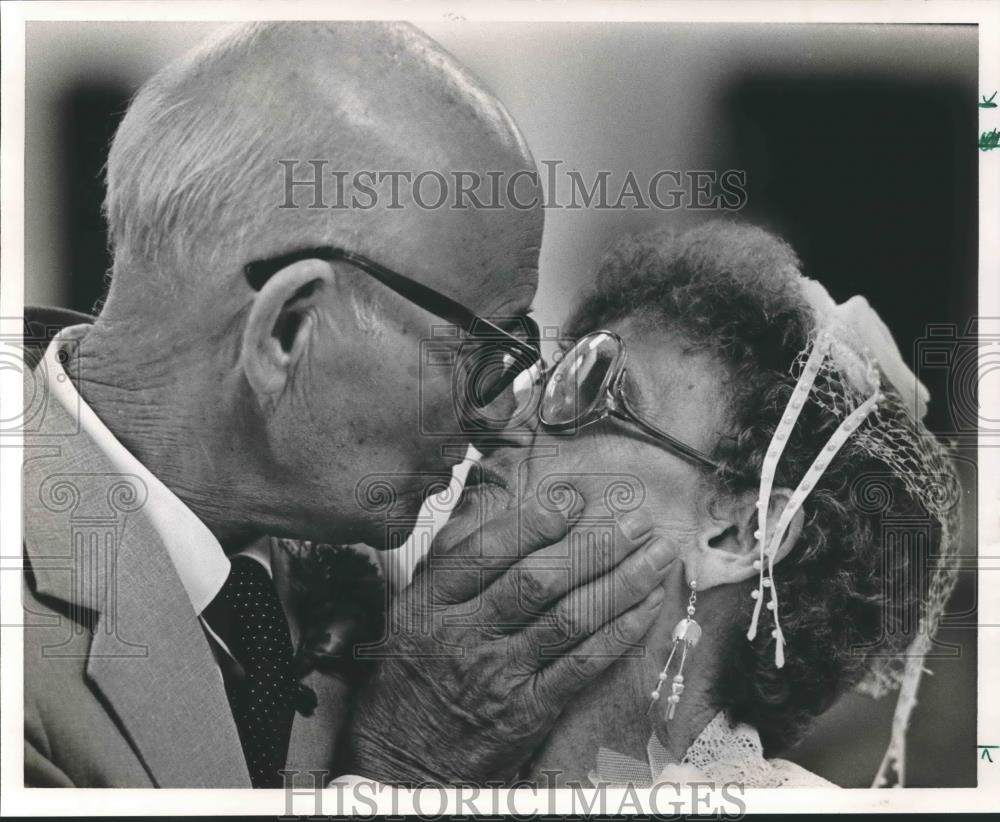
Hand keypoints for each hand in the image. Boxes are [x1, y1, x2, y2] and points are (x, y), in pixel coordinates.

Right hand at [344, 493, 674, 783]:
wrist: (405, 758)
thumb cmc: (414, 670)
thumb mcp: (411, 607)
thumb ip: (451, 555)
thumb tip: (495, 500)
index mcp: (429, 602)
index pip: (486, 551)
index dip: (534, 521)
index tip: (575, 500)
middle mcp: (462, 635)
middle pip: (537, 581)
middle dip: (596, 545)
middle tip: (638, 521)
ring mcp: (497, 676)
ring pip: (570, 618)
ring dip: (623, 582)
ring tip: (659, 554)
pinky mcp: (527, 711)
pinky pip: (584, 664)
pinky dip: (622, 631)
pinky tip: (648, 604)